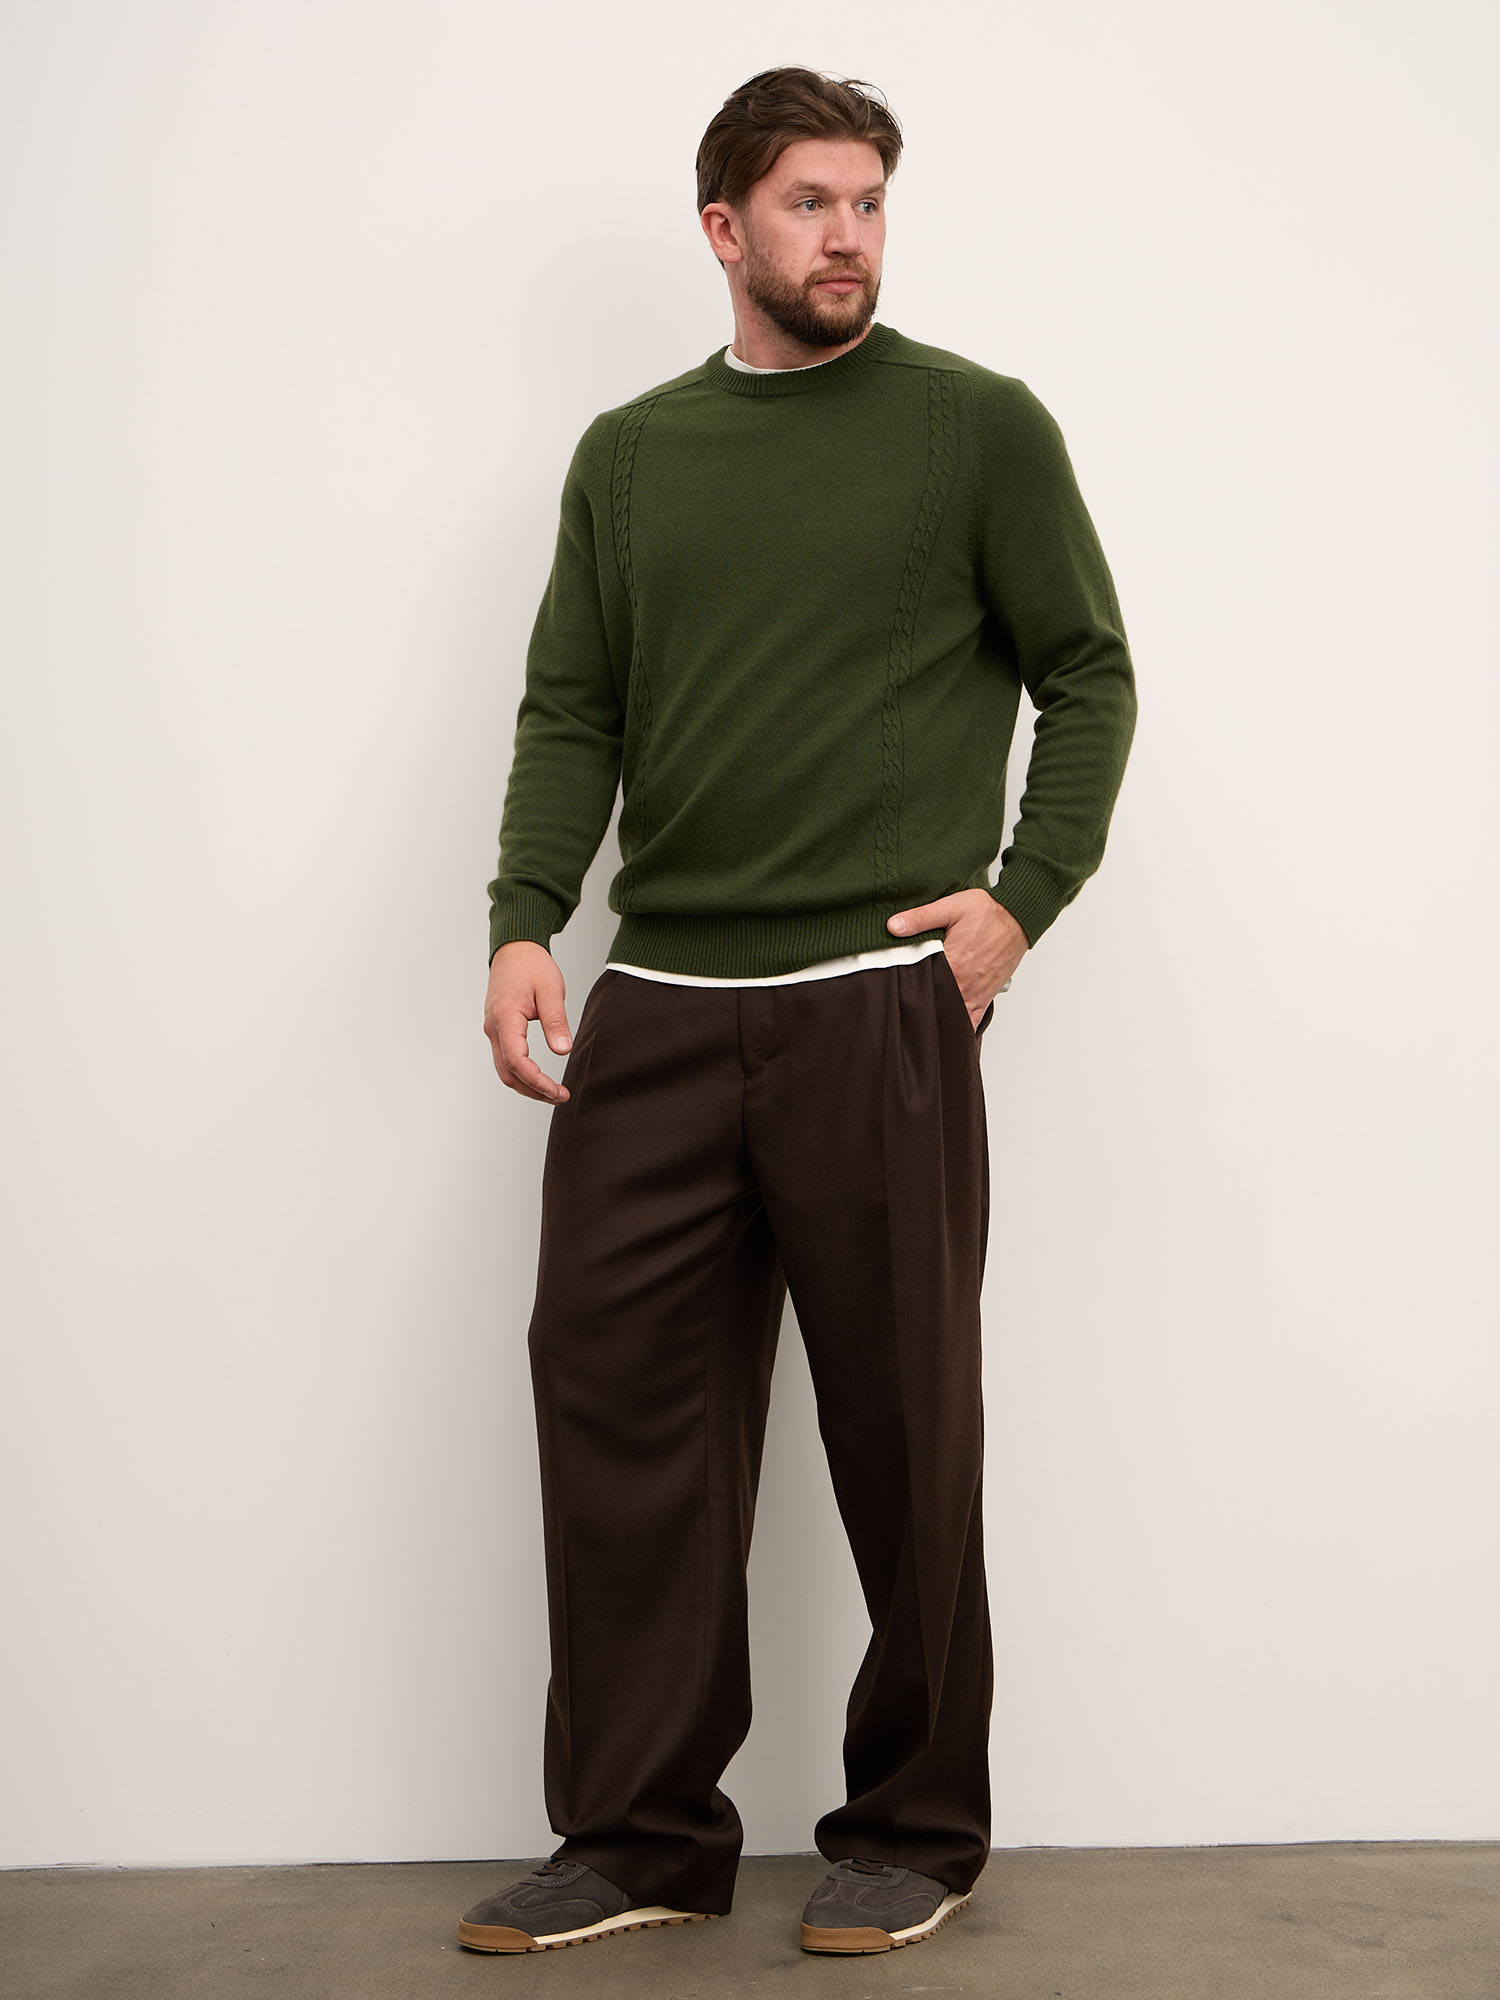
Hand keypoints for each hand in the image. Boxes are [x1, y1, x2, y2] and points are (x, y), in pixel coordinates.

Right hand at [483, 941, 573, 1103]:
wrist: (514, 948)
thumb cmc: (531, 965)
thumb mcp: (551, 990)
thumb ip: (556, 1021)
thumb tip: (563, 1050)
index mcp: (505, 1018)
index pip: (516, 1062)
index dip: (537, 1082)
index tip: (558, 1091)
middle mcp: (493, 1028)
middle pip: (507, 1073)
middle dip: (533, 1090)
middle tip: (560, 1097)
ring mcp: (493, 1029)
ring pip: (504, 1069)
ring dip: (527, 1085)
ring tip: (552, 1092)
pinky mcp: (497, 1028)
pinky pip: (505, 1058)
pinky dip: (521, 1073)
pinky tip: (539, 1077)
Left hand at [887, 888, 1027, 1027]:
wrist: (1018, 919)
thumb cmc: (989, 913)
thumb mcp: (951, 907)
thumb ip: (921, 918)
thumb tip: (893, 926)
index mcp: (952, 964)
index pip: (920, 985)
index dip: (904, 988)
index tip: (892, 989)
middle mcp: (964, 984)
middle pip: (933, 1005)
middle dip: (917, 1006)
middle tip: (902, 1007)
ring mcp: (975, 994)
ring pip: (950, 1018)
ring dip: (936, 1018)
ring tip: (919, 1020)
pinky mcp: (985, 998)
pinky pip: (971, 1022)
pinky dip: (958, 1028)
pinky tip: (945, 1032)